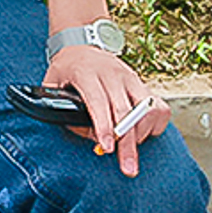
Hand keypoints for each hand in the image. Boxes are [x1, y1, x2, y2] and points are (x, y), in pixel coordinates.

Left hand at [44, 45, 168, 177]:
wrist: (82, 45)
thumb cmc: (67, 69)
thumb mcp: (52, 83)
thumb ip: (61, 107)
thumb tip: (83, 133)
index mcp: (86, 72)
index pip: (98, 101)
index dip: (103, 126)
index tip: (107, 147)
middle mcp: (112, 74)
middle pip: (125, 111)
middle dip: (127, 143)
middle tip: (128, 168)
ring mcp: (131, 78)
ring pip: (146, 110)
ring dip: (140, 135)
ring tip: (128, 150)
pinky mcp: (143, 83)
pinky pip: (159, 107)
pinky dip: (154, 125)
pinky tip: (142, 133)